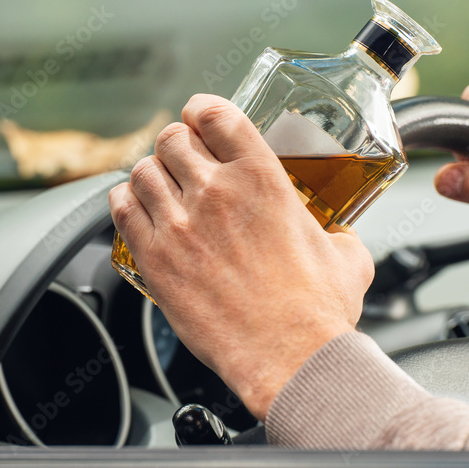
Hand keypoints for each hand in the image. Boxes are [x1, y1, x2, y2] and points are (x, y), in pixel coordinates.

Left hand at [109, 94, 372, 419]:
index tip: (200, 120)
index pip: (214, 114)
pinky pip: (121, 209)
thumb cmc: (317, 312)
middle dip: (178, 146)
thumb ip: (338, 234)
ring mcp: (181, 224)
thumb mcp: (347, 256)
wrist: (290, 356)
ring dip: (152, 175)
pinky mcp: (155, 258)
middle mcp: (216, 192)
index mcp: (262, 178)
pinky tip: (139, 211)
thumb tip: (339, 237)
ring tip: (162, 189)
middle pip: (172, 139)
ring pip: (142, 171)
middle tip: (185, 162)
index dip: (201, 111)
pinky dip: (126, 203)